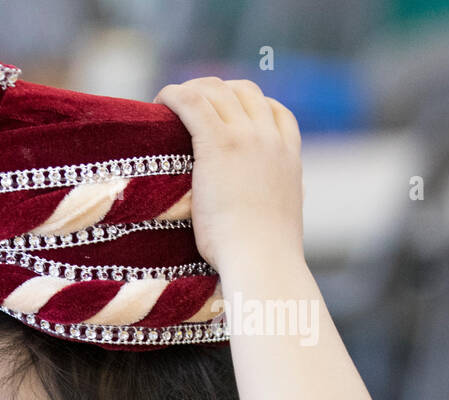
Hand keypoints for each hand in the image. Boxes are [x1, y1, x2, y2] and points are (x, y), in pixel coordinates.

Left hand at [153, 77, 303, 273]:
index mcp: (289, 155)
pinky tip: (159, 101)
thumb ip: (272, 203)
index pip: (273, 110)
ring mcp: (247, 137)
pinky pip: (192, 103)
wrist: (263, 259)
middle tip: (183, 109)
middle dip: (212, 91)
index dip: (244, 105)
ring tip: (165, 106)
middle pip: (242, 91)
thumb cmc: (263, 255)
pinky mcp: (219, 144)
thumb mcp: (278, 219)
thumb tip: (264, 212)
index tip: (218, 115)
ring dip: (188, 91)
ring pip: (216, 91)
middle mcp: (271, 138)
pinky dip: (174, 96)